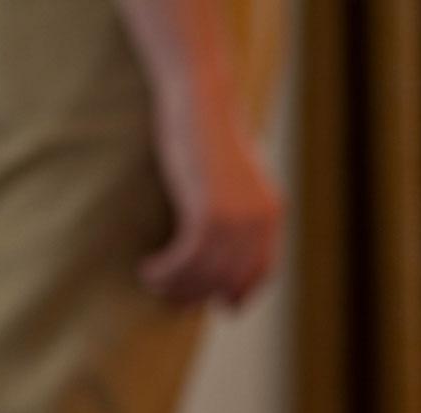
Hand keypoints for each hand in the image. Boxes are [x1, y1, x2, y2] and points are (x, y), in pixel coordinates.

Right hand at [142, 100, 283, 306]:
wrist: (199, 98)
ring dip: (175, 286)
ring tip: (154, 282)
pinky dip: (166, 271)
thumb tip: (223, 253)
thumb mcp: (234, 178)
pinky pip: (187, 261)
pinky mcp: (209, 214)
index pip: (262, 272)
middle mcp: (260, 221)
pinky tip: (149, 269)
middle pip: (229, 280)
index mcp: (271, 214)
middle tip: (173, 298)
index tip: (220, 305)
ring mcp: (236, 220)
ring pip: (205, 275)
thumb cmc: (208, 134)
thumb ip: (238, 212)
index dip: (240, 294)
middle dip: (198, 294)